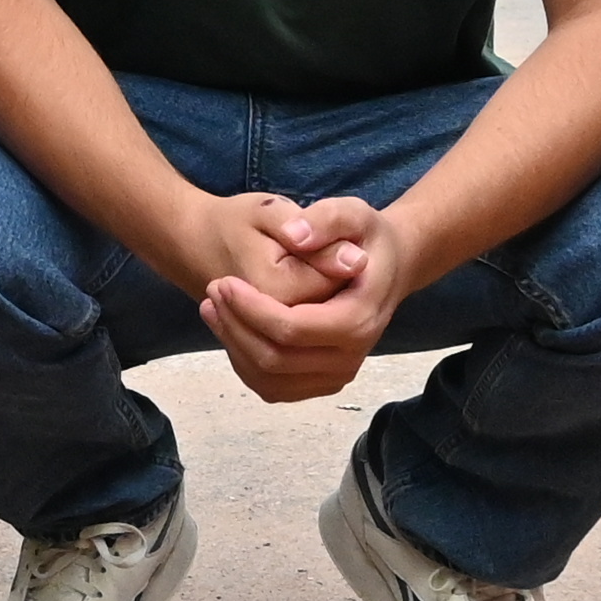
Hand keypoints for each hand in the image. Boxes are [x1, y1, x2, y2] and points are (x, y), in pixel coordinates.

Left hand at [198, 195, 398, 403]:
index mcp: (358, 320)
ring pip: (268, 379)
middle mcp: (350, 358)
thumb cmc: (366, 239)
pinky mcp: (320, 382)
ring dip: (233, 344)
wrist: (387, 268)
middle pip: (275, 359)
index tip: (224, 281)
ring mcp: (336, 375)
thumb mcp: (353, 213)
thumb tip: (295, 236)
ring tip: (213, 306)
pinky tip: (230, 327)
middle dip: (235, 326)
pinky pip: (272, 387)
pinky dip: (243, 361)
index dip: (250, 309)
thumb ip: (326, 219)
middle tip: (213, 290)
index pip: (292, 329)